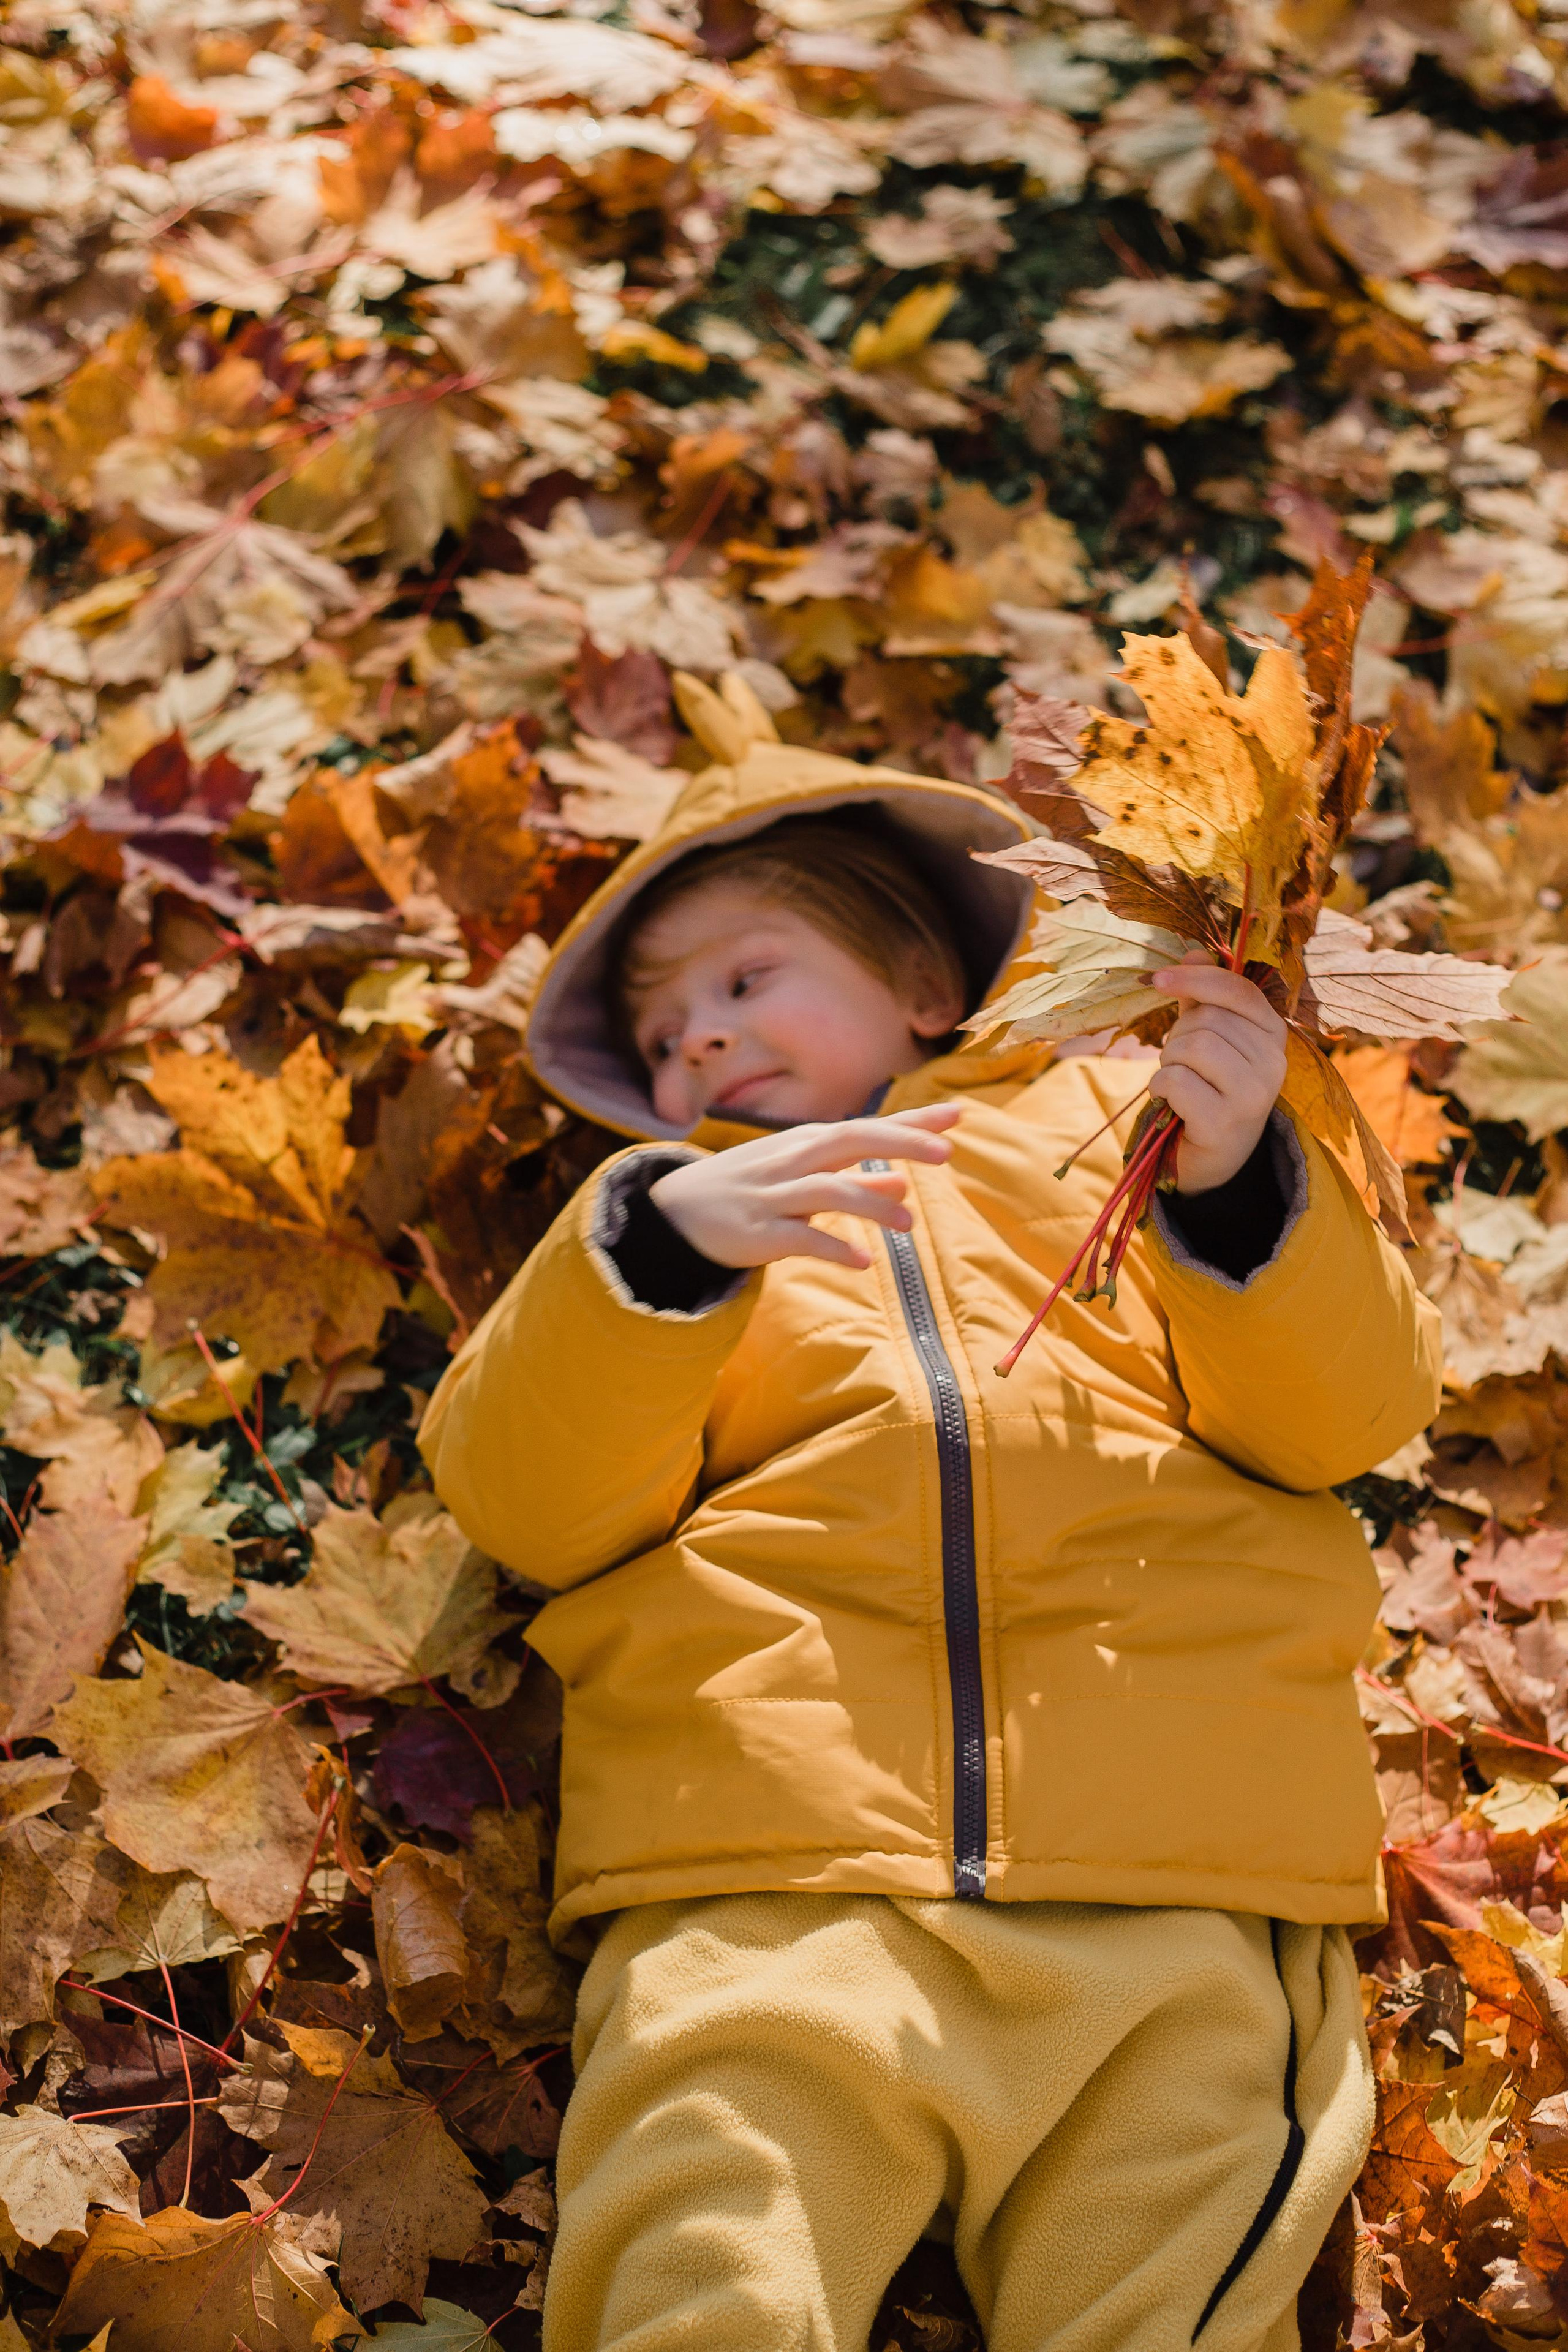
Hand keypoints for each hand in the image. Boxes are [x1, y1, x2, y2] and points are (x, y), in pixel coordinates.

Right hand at [649, 1103, 961, 1270]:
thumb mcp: (801, 1176)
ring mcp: (774, 1196)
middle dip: (900, 1144)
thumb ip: (854, 1179)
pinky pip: (800, 1239)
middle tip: (947, 1153)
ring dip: (871, 1204)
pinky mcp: (758, 1233)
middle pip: (851, 1142)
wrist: (675, 1213)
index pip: (867, 1126)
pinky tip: (862, 1261)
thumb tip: (904, 1183)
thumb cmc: (750, 1189)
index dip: (911, 1122)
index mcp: (807, 1144)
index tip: (956, 1117)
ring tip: (910, 1225)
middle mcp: (793, 1161)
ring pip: (828, 1190)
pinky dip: (833, 1248)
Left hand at [1147, 952, 1286, 1193]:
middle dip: (1178, 1036)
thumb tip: (1192, 951)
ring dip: (1170, 1062)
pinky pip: (1177, 1081)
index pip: (1237, 989)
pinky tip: (1173, 1104)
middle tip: (1183, 1063)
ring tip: (1180, 1083)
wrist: (1215, 1158)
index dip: (1195, 978)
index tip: (1158, 979)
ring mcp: (1254, 1095)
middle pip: (1207, 1020)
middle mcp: (1274, 1062)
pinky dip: (1162, 1088)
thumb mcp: (1209, 1039)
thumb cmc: (1209, 1088)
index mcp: (1273, 1033)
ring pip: (1192, 1047)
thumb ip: (1201, 998)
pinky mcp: (1226, 1123)